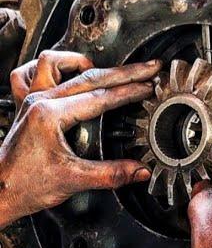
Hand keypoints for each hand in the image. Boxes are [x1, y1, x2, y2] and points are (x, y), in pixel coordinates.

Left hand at [0, 51, 161, 227]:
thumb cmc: (24, 185)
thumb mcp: (75, 180)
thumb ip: (112, 174)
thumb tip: (140, 170)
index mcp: (51, 114)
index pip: (101, 97)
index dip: (130, 91)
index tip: (150, 87)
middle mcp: (39, 101)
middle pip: (89, 76)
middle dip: (124, 72)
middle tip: (148, 69)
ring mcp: (30, 100)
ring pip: (54, 62)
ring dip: (81, 62)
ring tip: (104, 68)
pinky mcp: (26, 106)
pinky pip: (28, 73)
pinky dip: (48, 69)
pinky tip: (64, 74)